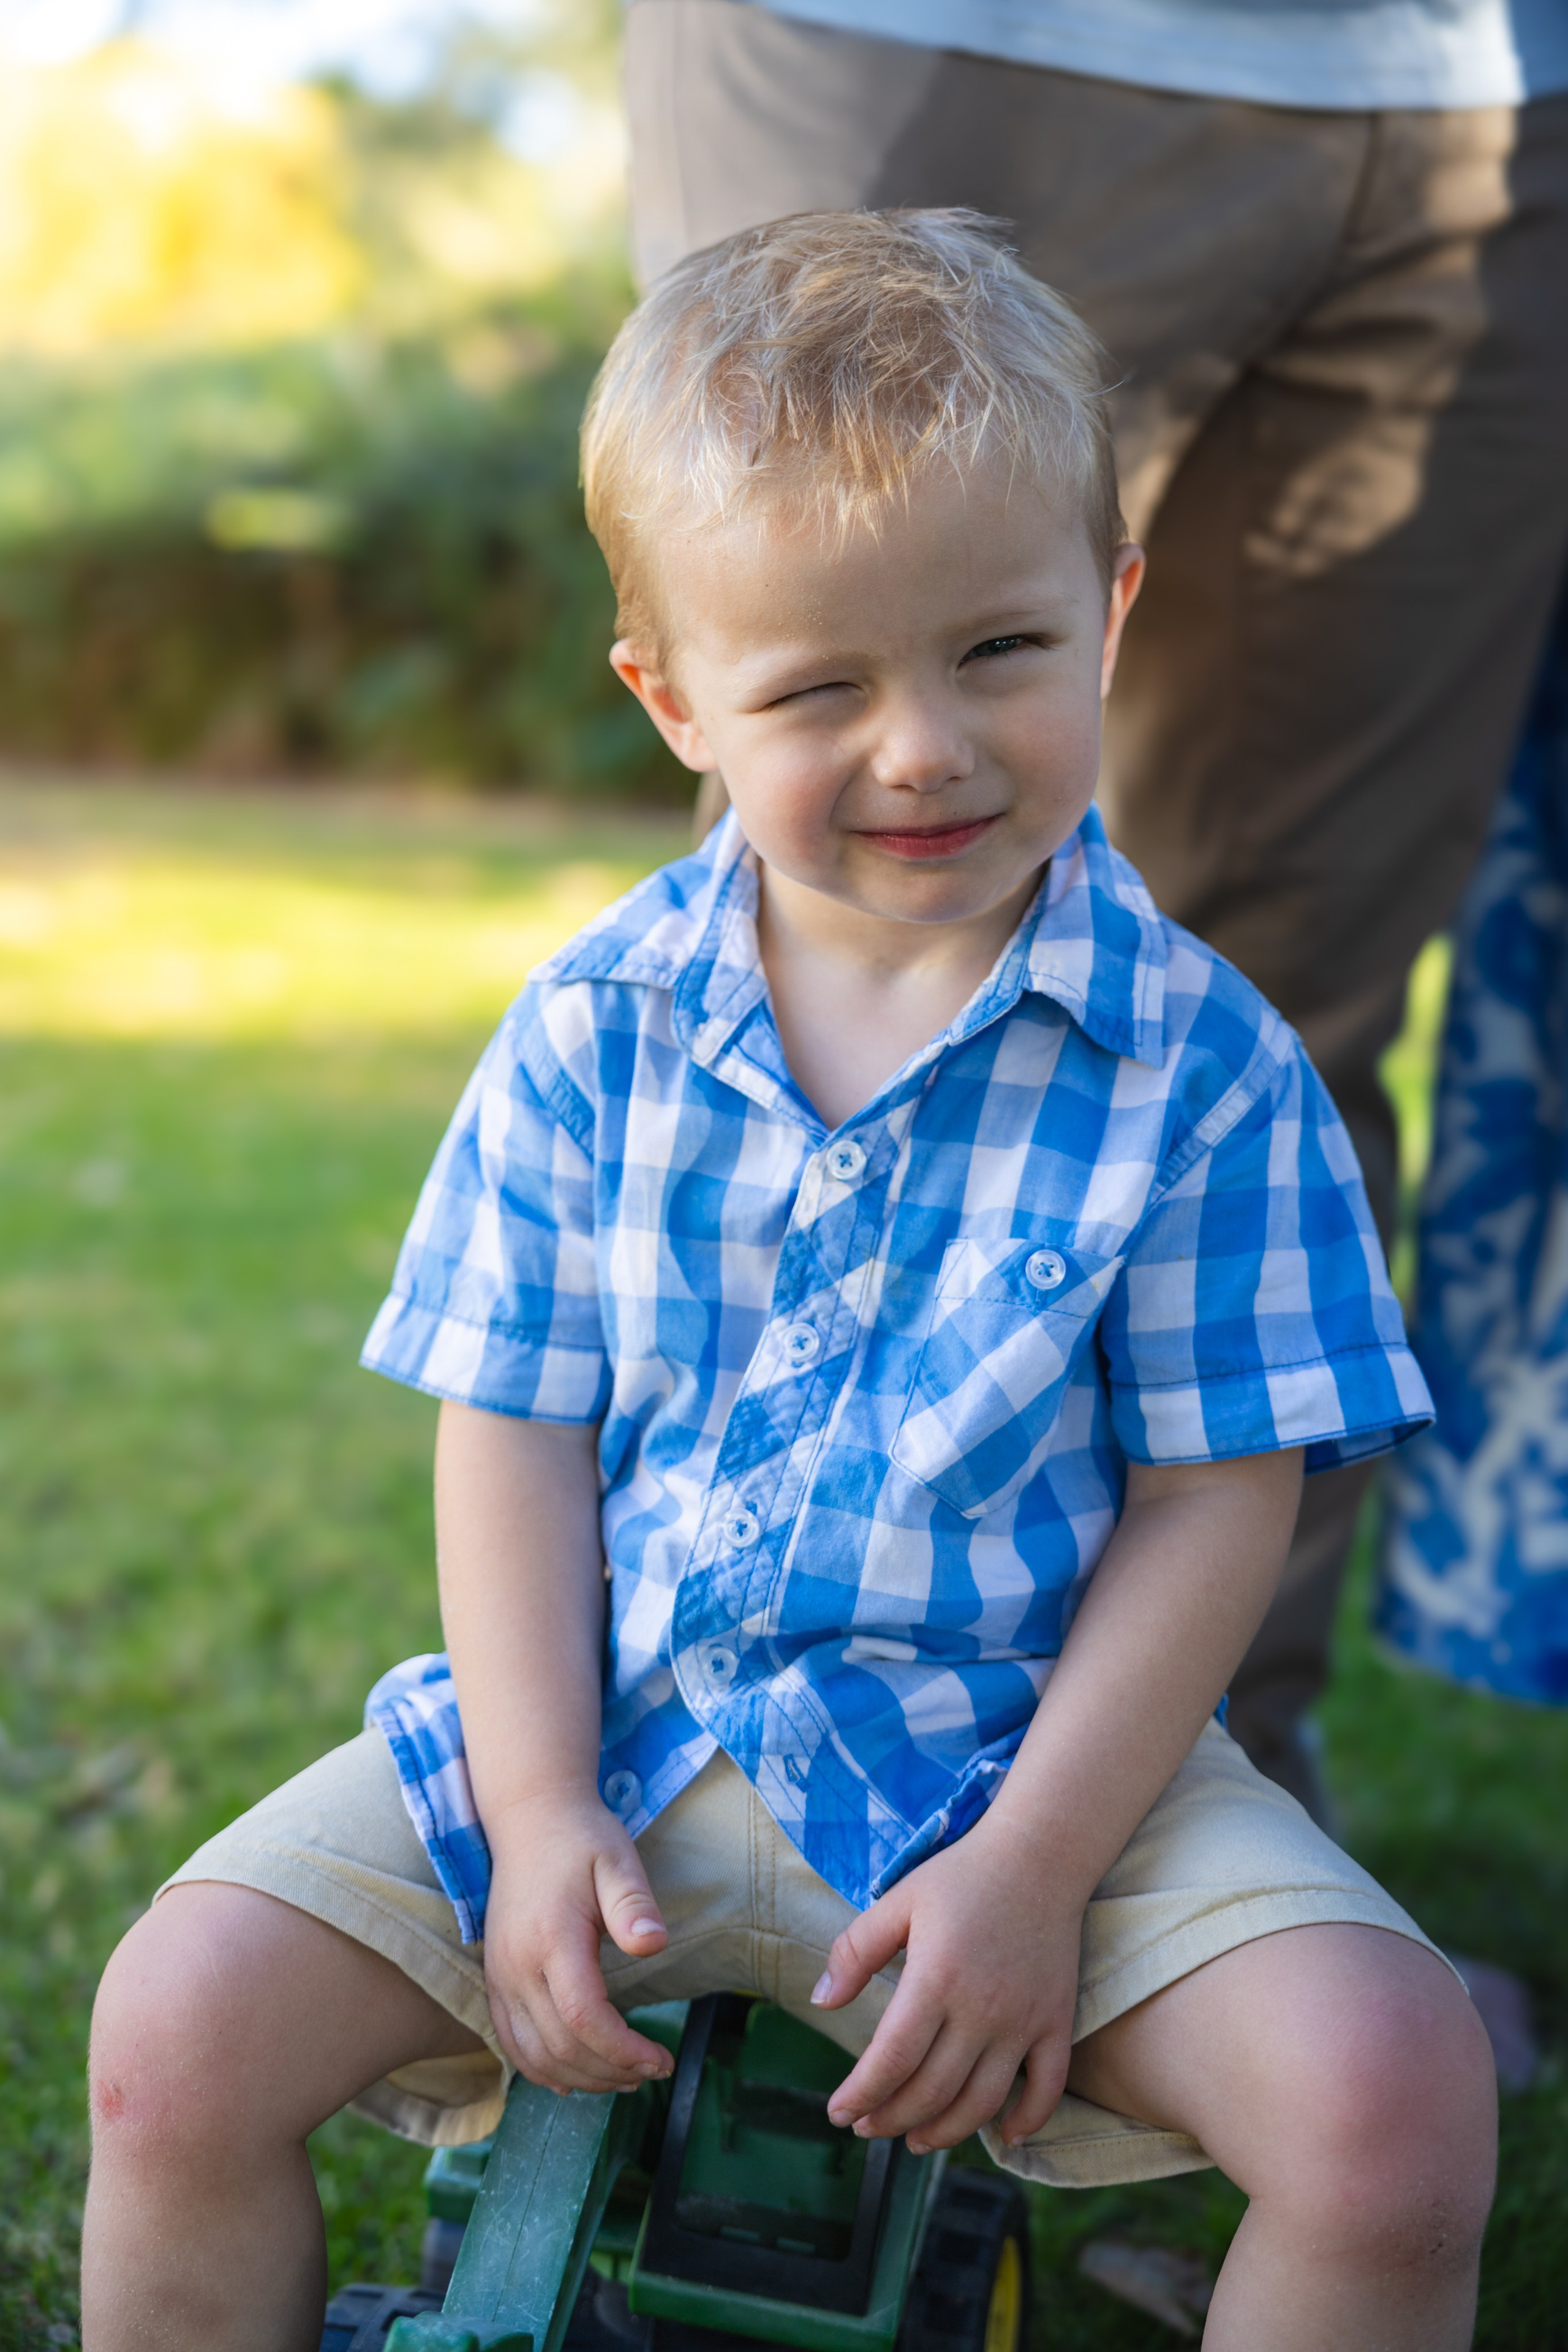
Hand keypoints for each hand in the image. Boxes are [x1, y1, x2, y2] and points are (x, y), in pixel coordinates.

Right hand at [480, 1787, 674, 2093]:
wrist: (529, 1819)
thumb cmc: (582, 1840)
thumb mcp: (617, 1861)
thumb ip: (633, 1905)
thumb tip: (654, 1945)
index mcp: (551, 1938)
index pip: (582, 2017)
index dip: (622, 2050)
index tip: (659, 2059)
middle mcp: (516, 1965)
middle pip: (559, 2046)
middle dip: (610, 2071)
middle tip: (653, 2071)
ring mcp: (499, 1976)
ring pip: (532, 2054)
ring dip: (580, 2077)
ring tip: (624, 2078)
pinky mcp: (495, 1979)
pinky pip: (510, 2042)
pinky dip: (540, 2069)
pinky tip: (573, 2078)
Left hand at [813, 1813, 1084, 2151]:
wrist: (1040, 1854)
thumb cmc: (961, 1876)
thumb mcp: (898, 1900)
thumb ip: (855, 1951)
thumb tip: (821, 2001)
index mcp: (935, 1979)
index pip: (891, 2060)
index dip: (861, 2095)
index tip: (839, 2113)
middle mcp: (981, 2010)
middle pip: (931, 2091)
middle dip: (891, 2119)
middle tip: (867, 2127)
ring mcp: (1024, 2020)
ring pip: (983, 2102)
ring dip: (945, 2133)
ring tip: (915, 2141)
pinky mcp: (1057, 2021)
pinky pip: (1047, 2087)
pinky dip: (1028, 2121)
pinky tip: (1005, 2137)